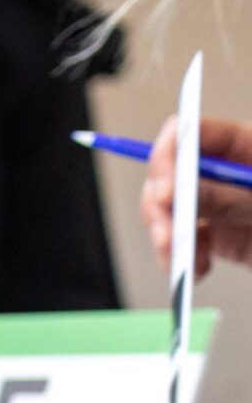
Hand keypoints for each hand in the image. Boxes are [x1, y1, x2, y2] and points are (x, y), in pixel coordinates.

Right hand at [143, 115, 251, 276]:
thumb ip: (230, 197)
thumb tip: (183, 193)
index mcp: (246, 146)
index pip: (195, 132)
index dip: (170, 154)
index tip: (166, 192)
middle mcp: (224, 171)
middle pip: (169, 173)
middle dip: (160, 206)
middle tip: (167, 235)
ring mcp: (219, 202)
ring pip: (166, 210)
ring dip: (164, 236)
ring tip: (179, 260)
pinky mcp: (217, 234)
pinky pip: (180, 241)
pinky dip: (180, 259)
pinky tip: (195, 270)